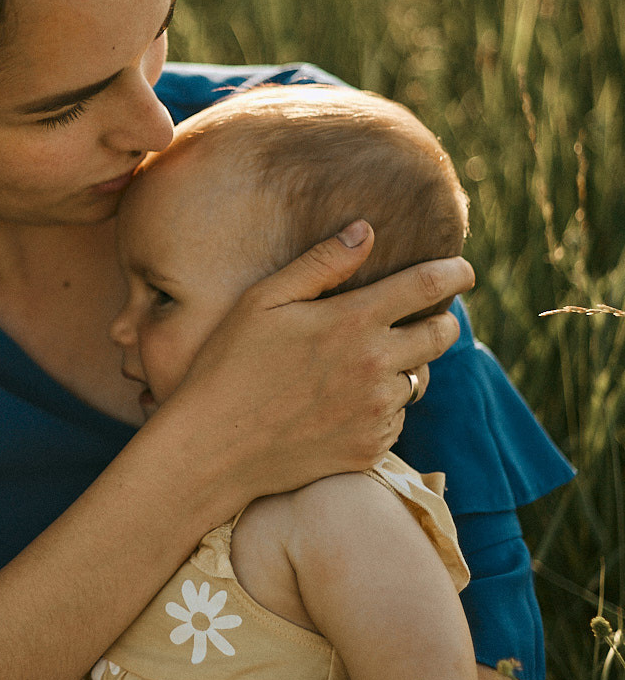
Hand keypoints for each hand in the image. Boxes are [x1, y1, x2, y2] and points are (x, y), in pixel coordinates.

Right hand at [162, 222, 473, 506]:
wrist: (214, 448)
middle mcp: (375, 366)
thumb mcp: (264, 301)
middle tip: (428, 316)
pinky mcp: (370, 447)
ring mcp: (376, 412)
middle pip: (439, 335)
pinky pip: (397, 418)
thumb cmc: (230, 365)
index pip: (427, 286)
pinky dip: (384, 406)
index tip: (466, 269)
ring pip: (417, 379)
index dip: (456, 273)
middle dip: (442, 320)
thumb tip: (366, 231)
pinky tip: (346, 402)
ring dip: (405, 367)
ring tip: (367, 363)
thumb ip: (321, 264)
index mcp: (352, 322)